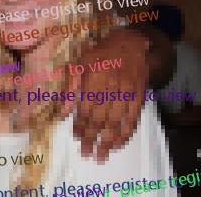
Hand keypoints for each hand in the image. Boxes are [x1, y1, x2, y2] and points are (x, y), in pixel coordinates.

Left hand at [64, 28, 148, 161]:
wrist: (132, 44)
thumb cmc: (101, 54)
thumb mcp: (79, 63)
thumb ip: (69, 87)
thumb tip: (61, 112)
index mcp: (93, 78)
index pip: (84, 108)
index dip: (79, 124)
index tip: (76, 137)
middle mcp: (110, 86)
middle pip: (99, 118)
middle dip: (91, 138)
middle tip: (86, 153)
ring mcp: (127, 93)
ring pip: (116, 122)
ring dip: (108, 141)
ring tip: (100, 156)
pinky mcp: (139, 96)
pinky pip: (133, 120)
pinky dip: (126, 134)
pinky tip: (118, 144)